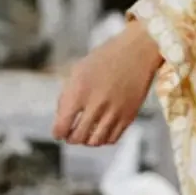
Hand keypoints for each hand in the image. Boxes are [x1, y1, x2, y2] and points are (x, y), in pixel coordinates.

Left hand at [53, 20, 161, 145]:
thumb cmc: (105, 59)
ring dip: (87, 141)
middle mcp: (96, 104)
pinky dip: (103, 139)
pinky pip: (112, 138)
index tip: (59, 132)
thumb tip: (61, 117)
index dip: (58, 132)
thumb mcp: (78, 71)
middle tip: (70, 135)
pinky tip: (100, 131)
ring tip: (85, 135)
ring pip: (95, 141)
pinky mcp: (128, 116)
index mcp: (79, 91)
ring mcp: (114, 112)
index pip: (62, 126)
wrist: (137, 53)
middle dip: (71, 138)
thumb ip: (67, 95)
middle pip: (77, 137)